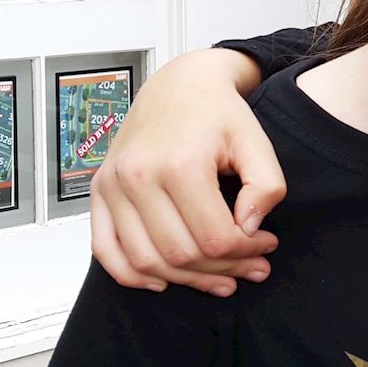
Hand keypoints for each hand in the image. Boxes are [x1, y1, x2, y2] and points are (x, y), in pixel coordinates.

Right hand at [91, 49, 284, 294]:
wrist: (180, 86)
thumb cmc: (219, 113)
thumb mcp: (257, 141)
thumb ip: (266, 185)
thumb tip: (248, 228)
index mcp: (180, 163)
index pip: (215, 237)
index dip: (247, 251)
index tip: (267, 245)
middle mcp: (138, 176)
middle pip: (180, 254)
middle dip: (223, 270)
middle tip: (252, 266)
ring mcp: (112, 185)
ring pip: (146, 261)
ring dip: (187, 280)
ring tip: (222, 278)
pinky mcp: (99, 191)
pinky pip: (105, 251)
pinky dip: (132, 275)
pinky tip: (166, 281)